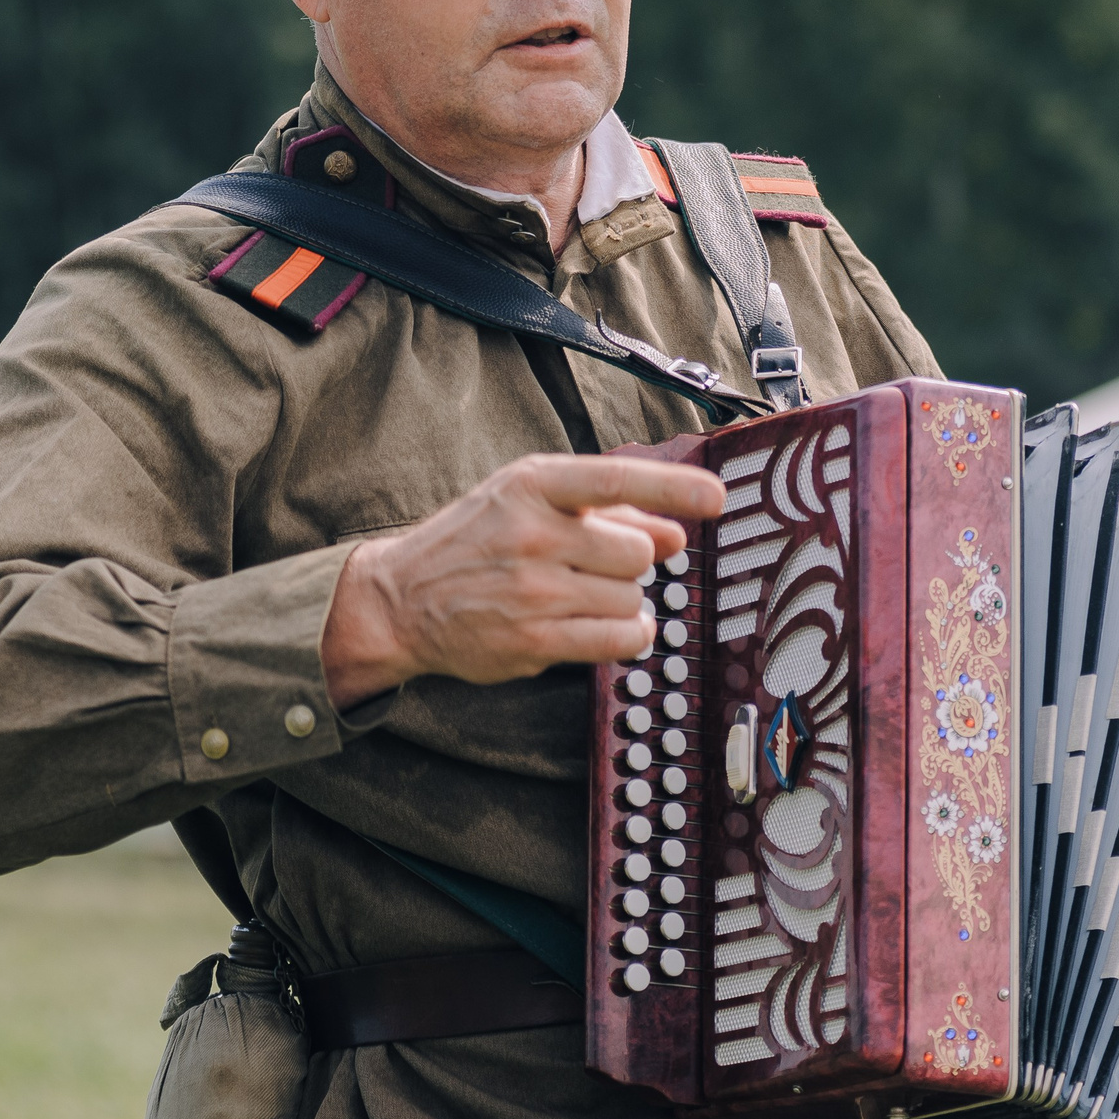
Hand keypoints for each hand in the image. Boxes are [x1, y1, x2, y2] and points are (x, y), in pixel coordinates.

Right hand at [321, 454, 725, 703]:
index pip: (616, 478)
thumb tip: (678, 532)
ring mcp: (532, 589)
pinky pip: (618, 640)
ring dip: (623, 602)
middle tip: (592, 565)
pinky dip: (625, 636)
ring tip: (581, 596)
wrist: (401, 599)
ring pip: (632, 598)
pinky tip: (602, 627)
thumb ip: (608, 512)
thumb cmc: (476, 542)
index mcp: (532, 485)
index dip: (674, 487)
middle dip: (630, 561)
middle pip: (638, 551)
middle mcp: (532, 532)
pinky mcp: (534, 639)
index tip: (717, 497)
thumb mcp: (530, 503)